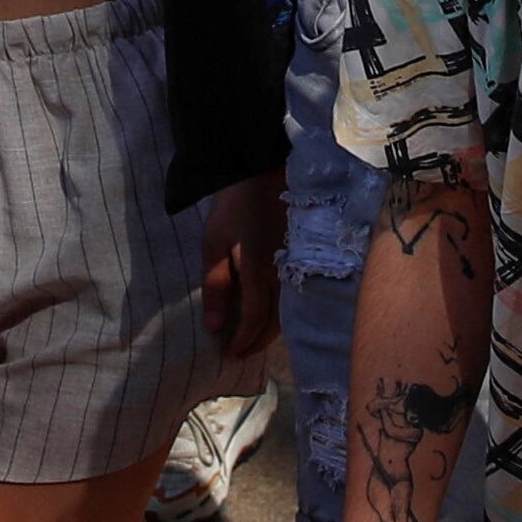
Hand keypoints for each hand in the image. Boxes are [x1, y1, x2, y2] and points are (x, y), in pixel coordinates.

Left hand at [201, 174, 282, 361]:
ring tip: (255, 336)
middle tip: (242, 352)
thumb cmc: (236, 204)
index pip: (254, 319)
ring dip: (273, 329)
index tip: (231, 354)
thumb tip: (214, 325)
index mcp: (259, 271)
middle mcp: (284, 273)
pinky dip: (285, 310)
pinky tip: (274, 311)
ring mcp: (300, 264)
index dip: (243, 341)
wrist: (267, 168)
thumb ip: (215, 284)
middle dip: (259, 341)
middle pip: (277, 322)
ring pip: (291, 310)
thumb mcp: (214, 242)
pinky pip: (298, 293)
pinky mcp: (307, 255)